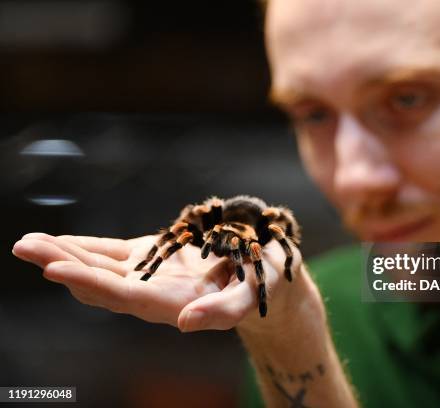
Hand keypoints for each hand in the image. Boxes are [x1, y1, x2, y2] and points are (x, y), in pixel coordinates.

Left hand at [12, 232, 302, 331]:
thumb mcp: (255, 294)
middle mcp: (155, 293)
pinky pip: (113, 252)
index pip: (124, 295)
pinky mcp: (152, 257)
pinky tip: (60, 241)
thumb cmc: (267, 285)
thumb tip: (186, 324)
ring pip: (100, 266)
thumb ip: (224, 312)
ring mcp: (151, 274)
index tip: (54, 268)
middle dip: (62, 264)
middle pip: (101, 282)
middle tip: (24, 248)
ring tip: (27, 243)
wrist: (267, 275)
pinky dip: (85, 246)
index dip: (90, 282)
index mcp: (176, 303)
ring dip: (64, 254)